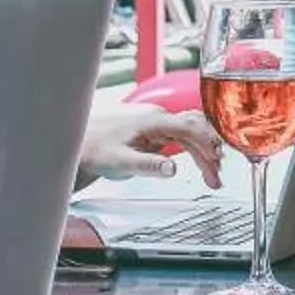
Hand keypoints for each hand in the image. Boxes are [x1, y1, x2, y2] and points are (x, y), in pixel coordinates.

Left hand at [82, 107, 223, 187]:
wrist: (77, 141)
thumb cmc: (94, 149)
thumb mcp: (120, 162)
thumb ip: (148, 165)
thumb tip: (172, 169)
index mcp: (153, 120)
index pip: (191, 127)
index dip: (208, 144)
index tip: (216, 163)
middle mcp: (157, 116)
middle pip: (195, 129)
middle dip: (210, 152)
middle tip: (217, 178)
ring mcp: (156, 121)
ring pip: (190, 133)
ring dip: (204, 152)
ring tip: (213, 176)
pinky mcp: (153, 129)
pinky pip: (181, 136)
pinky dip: (193, 149)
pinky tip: (200, 163)